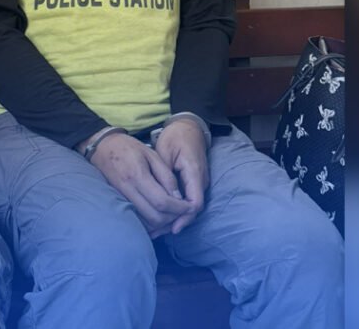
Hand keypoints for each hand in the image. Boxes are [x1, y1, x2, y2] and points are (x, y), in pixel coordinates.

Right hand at [88, 132, 192, 237]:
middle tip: (183, 211)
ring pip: (146, 223)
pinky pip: (138, 220)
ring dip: (163, 224)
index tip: (190, 206)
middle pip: (155, 217)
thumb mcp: (151, 154)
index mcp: (138, 175)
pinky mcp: (119, 202)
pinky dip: (151, 223)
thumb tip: (178, 198)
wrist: (102, 147)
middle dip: (173, 218)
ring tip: (173, 215)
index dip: (179, 208)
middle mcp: (128, 190)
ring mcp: (121, 198)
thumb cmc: (129, 147)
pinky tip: (160, 216)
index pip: (162, 202)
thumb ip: (166, 176)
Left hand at [154, 119, 209, 234]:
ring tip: (157, 229)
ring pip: (191, 205)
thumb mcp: (165, 151)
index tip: (172, 227)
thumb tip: (163, 196)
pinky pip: (188, 198)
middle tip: (158, 233)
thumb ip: (164, 174)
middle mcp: (200, 179)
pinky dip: (177, 208)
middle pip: (193, 208)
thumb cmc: (175, 136)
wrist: (188, 126)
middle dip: (178, 222)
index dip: (184, 216)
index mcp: (194, 172)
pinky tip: (163, 215)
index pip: (195, 202)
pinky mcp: (194, 181)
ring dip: (177, 217)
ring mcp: (199, 181)